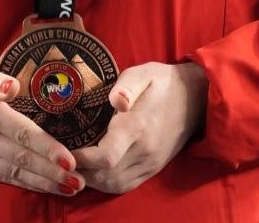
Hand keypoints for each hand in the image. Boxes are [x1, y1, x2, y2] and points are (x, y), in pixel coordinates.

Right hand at [0, 57, 82, 195]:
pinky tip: (43, 187)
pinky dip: (23, 183)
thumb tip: (13, 87)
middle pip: (22, 158)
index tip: (70, 159)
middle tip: (80, 182)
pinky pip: (0, 176)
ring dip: (43, 182)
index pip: (22, 134)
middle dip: (53, 173)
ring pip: (13, 171)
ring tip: (70, 188)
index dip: (48, 149)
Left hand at [72, 61, 207, 193]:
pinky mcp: (153, 168)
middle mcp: (145, 150)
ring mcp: (150, 162)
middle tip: (62, 158)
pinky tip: (94, 171)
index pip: (105, 156)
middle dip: (79, 171)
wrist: (196, 97)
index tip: (64, 148)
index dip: (80, 158)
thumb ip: (126, 84)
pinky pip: (124, 185)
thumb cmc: (163, 82)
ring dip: (90, 179)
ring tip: (75, 165)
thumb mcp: (144, 73)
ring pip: (112, 184)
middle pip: (104, 175)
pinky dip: (104, 183)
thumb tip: (115, 99)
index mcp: (138, 126)